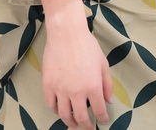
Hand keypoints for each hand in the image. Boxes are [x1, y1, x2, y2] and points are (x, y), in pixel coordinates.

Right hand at [35, 0, 112, 128]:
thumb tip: (108, 100)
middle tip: (88, 128)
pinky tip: (61, 110)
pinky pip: (51, 105)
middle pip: (81, 118)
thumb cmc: (87, 45)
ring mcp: (60, 90)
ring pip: (64, 115)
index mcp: (92, 86)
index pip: (98, 110)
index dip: (102, 118)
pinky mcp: (48, 86)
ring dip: (70, 122)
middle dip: (86, 126)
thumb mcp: (103, 63)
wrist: (66, 34)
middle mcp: (76, 92)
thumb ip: (107, 83)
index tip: (103, 120)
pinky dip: (56, 111)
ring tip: (74, 124)